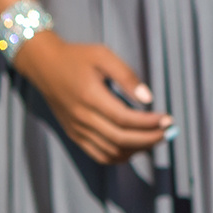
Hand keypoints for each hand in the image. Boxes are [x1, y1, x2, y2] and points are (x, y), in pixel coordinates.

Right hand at [17, 36, 172, 163]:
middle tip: (167, 132)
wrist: (44, 66)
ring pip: (111, 151)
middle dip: (149, 139)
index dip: (149, 122)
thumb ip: (126, 75)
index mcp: (90, 97)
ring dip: (137, 150)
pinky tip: (135, 147)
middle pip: (120, 139)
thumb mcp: (103, 55)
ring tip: (155, 138)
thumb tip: (148, 98)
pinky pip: (99, 155)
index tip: (167, 119)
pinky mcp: (74, 135)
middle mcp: (82, 118)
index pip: (125, 119)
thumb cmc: (77, 57)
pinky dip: (120, 156)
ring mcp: (77, 130)